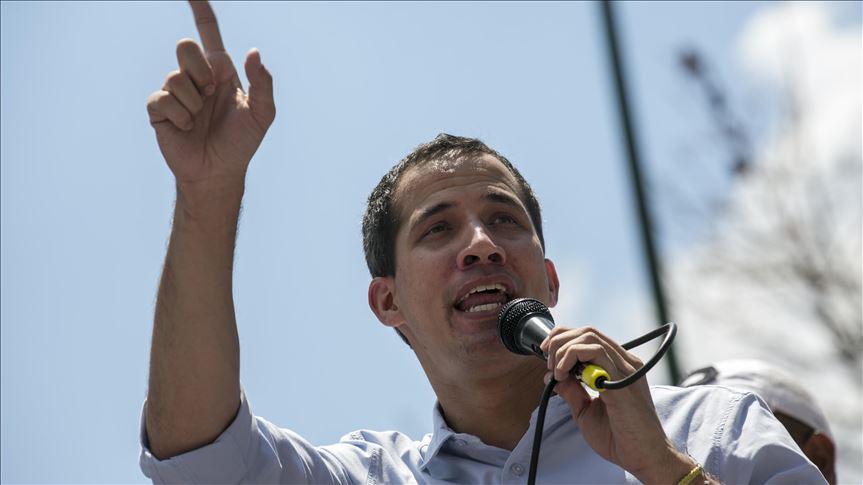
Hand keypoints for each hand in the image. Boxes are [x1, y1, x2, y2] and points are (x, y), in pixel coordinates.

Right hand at [146, 1, 274, 192]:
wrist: (219, 171)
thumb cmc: (241, 142)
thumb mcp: (262, 114)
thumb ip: (263, 83)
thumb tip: (253, 52)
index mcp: (219, 71)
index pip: (207, 32)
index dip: (199, 9)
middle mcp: (195, 77)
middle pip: (184, 47)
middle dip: (200, 71)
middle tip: (211, 95)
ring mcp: (175, 92)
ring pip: (175, 76)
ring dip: (193, 101)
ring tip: (200, 118)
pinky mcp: (159, 110)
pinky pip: (163, 98)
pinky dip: (179, 115)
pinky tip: (187, 128)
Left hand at [540, 326, 691, 483]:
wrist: (643, 457)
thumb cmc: (619, 437)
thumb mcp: (584, 410)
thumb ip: (571, 390)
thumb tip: (552, 374)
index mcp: (617, 367)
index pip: (589, 337)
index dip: (563, 339)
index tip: (546, 355)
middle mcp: (624, 362)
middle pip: (587, 331)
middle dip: (559, 341)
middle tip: (548, 363)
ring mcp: (626, 368)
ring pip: (589, 337)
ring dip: (564, 350)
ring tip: (557, 371)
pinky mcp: (623, 378)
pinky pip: (596, 352)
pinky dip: (572, 357)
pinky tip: (564, 374)